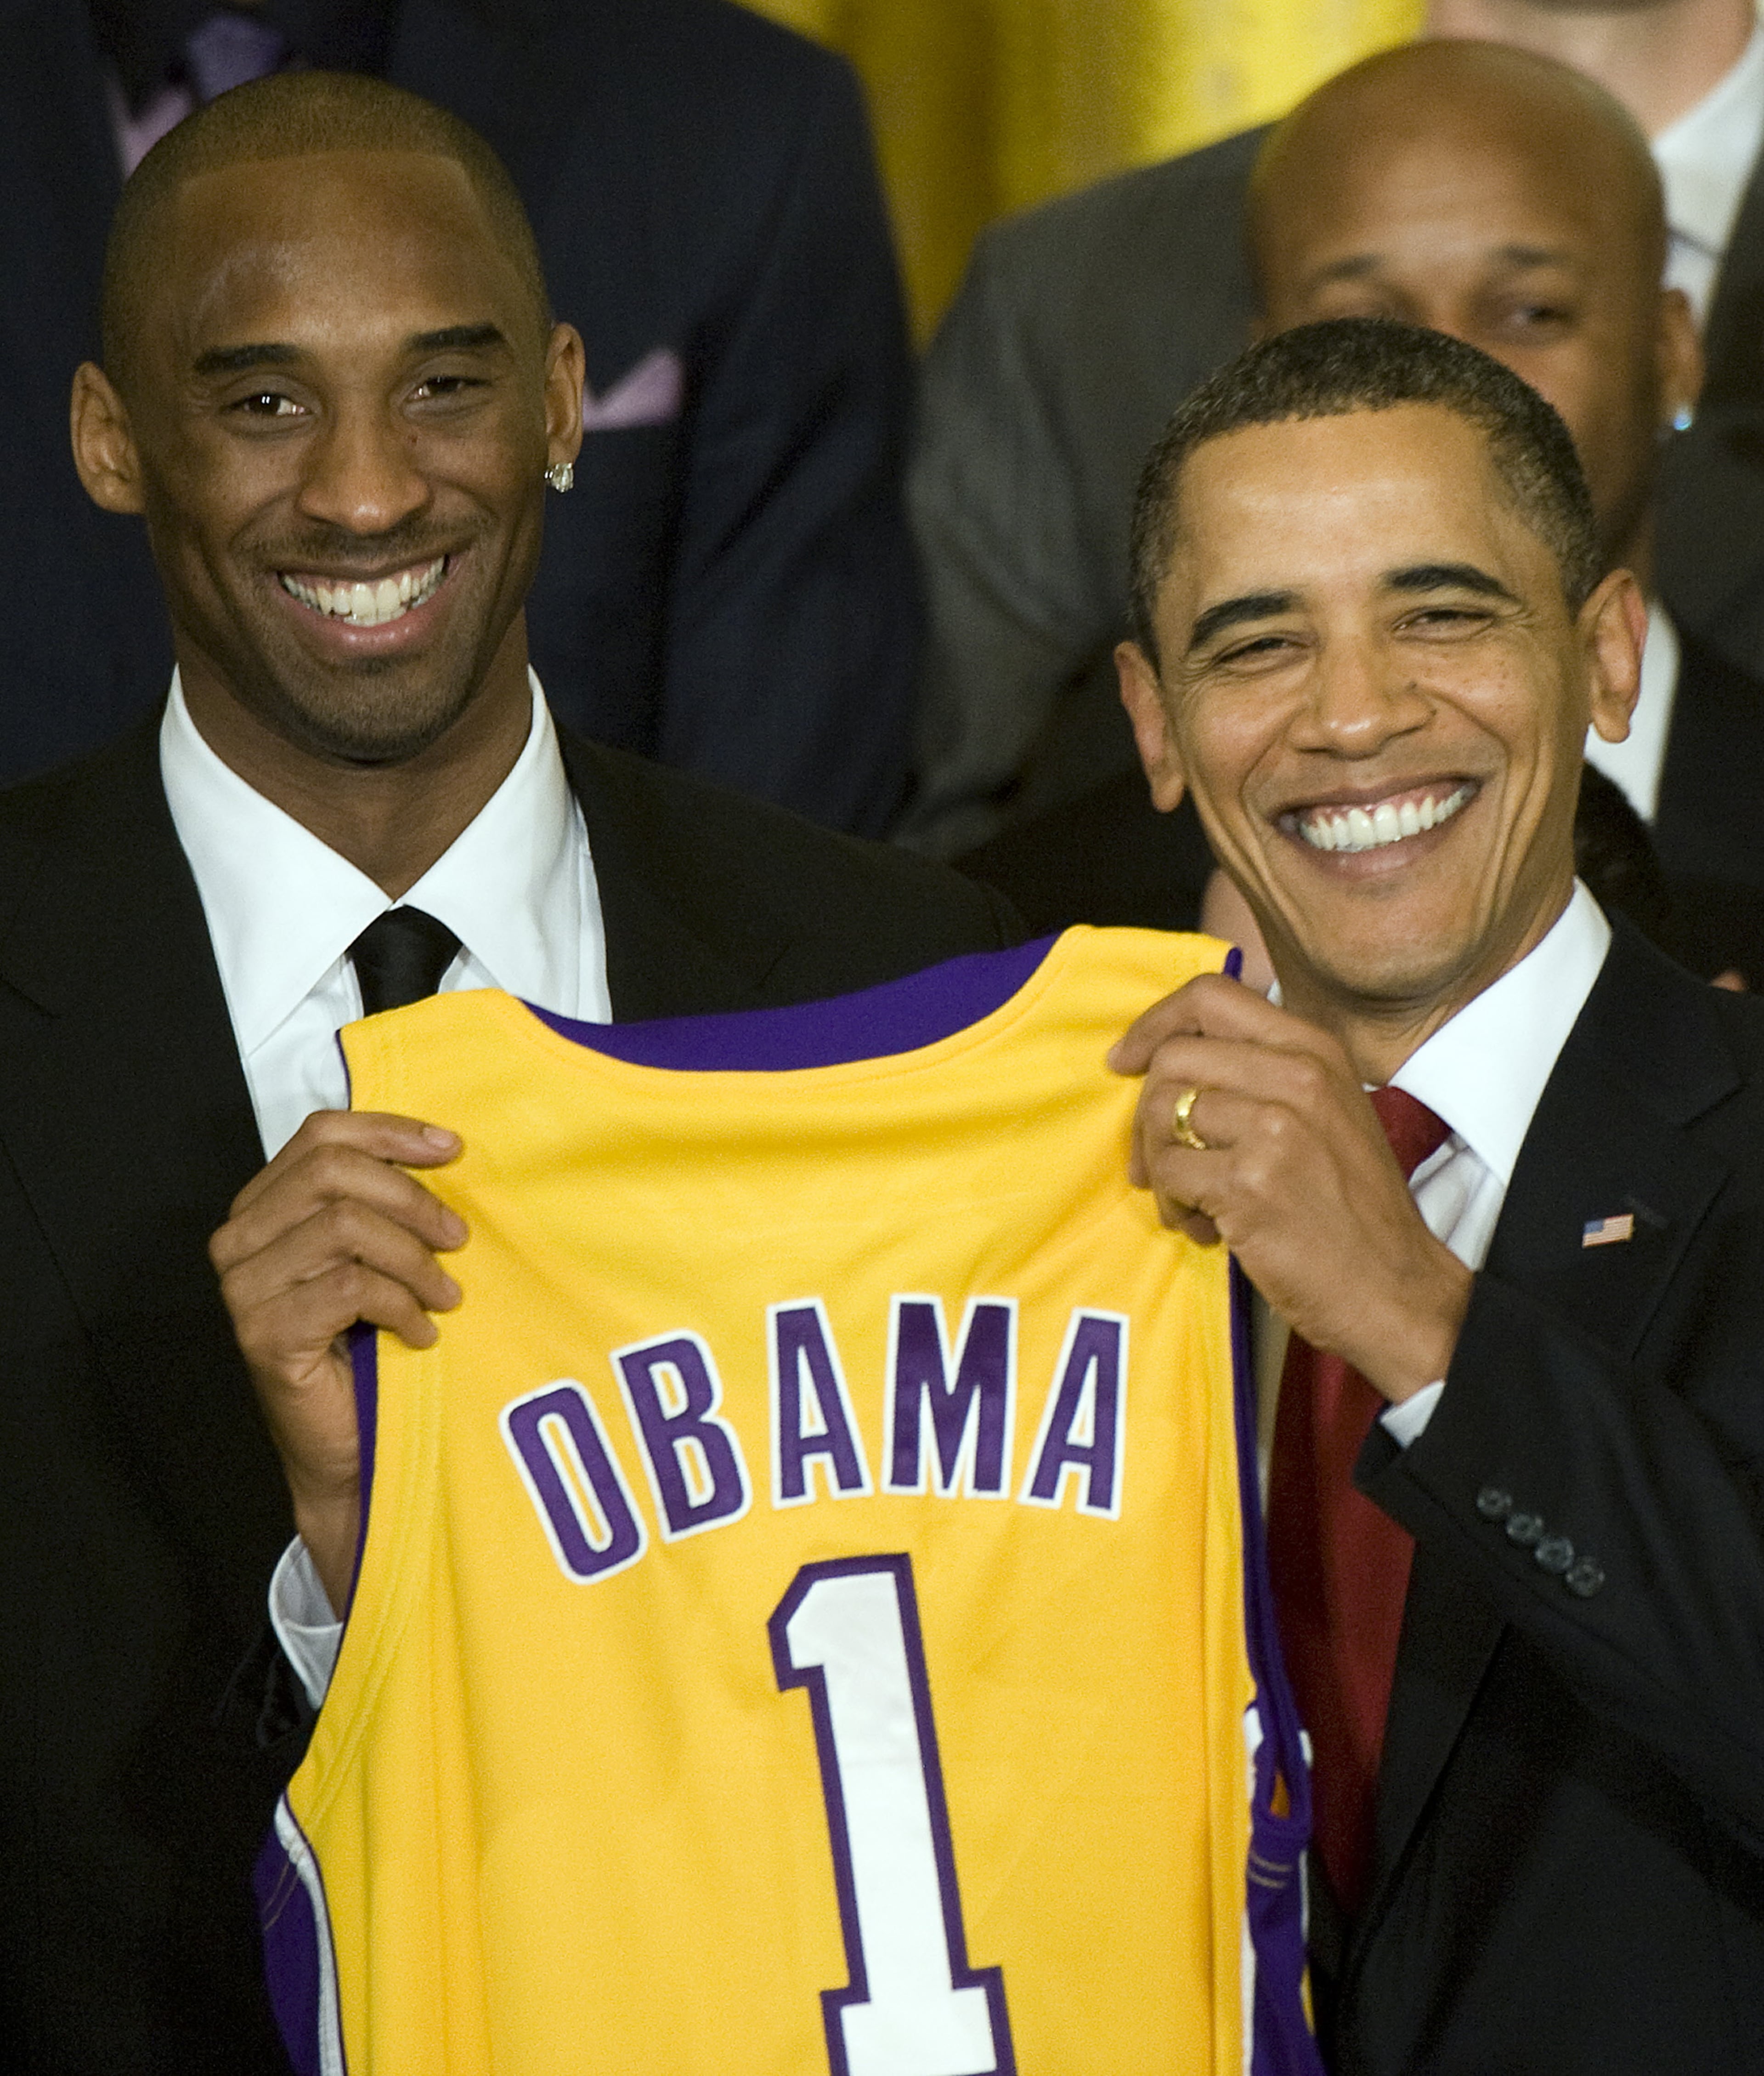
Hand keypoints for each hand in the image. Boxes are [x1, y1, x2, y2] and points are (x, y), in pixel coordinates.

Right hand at [209, 1111, 465, 1612]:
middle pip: (333, 1172)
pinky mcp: (264, 1333)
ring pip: (344, 1226)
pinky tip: (422, 1333)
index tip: (453, 1150)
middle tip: (458, 1238)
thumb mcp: (380, 1255)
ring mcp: (244, 1288)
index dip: (392, 1131)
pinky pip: (349, 1287)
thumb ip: (385, 1201)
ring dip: (414, 1259)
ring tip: (446, 1294)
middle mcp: (240, 1239)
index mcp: (264, 1206)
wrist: (350, 1448)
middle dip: (411, 1198)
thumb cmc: (371, 1345)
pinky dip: (402, 1305)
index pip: (322, 1133)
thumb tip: (443, 1148)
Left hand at [1108, 973, 1470, 1400]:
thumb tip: (1172, 1057)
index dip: (1155, 1024)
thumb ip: (1263, 1072)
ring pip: (1161, 1112)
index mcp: (1315, 1049)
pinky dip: (1173, 1204)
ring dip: (1158, 1165)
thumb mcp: (1327, 1110)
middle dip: (1145, 1112)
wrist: (1393, 1286)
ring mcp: (1274, 1127)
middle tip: (1158, 1161)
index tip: (1127, 1060)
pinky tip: (1205, 1228)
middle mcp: (1297, 1075)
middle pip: (1172, 1057)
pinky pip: (1169, 1170)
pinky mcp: (1249, 1182)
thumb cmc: (1352, 1205)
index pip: (1212, 996)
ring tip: (1190, 1203)